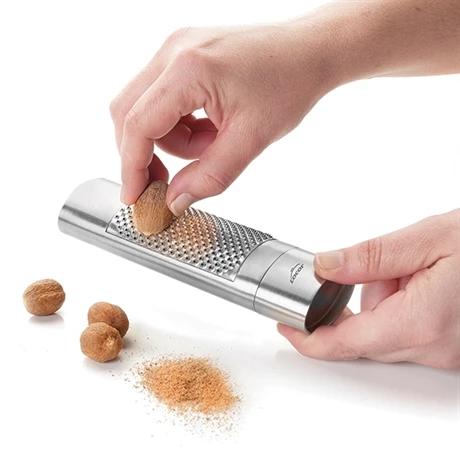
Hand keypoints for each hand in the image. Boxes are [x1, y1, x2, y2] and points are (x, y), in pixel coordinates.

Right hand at [110, 24, 333, 213]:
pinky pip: (163, 99)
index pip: (138, 124)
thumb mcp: (251, 140)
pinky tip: (211, 127)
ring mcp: (176, 49)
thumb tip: (175, 200)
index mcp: (188, 69)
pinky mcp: (183, 55)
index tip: (134, 197)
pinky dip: (181, 124)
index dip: (131, 167)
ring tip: (214, 142)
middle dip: (146, 153)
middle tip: (168, 180)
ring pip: (147, 109)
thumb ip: (210, 177)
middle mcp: (173, 51)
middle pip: (129, 113)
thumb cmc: (289, 84)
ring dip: (173, 139)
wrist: (309, 51)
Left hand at [278, 209, 459, 369]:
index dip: (309, 338)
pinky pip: (405, 333)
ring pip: (383, 333)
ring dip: (383, 301)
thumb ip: (368, 257)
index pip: (345, 342)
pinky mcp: (449, 348)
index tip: (286, 327)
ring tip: (413, 270)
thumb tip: (323, 266)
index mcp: (420, 321)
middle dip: (356, 301)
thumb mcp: (424, 238)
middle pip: (362, 336)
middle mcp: (433, 346)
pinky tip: (421, 284)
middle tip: (372, 270)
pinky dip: (400, 307)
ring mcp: (445, 351)